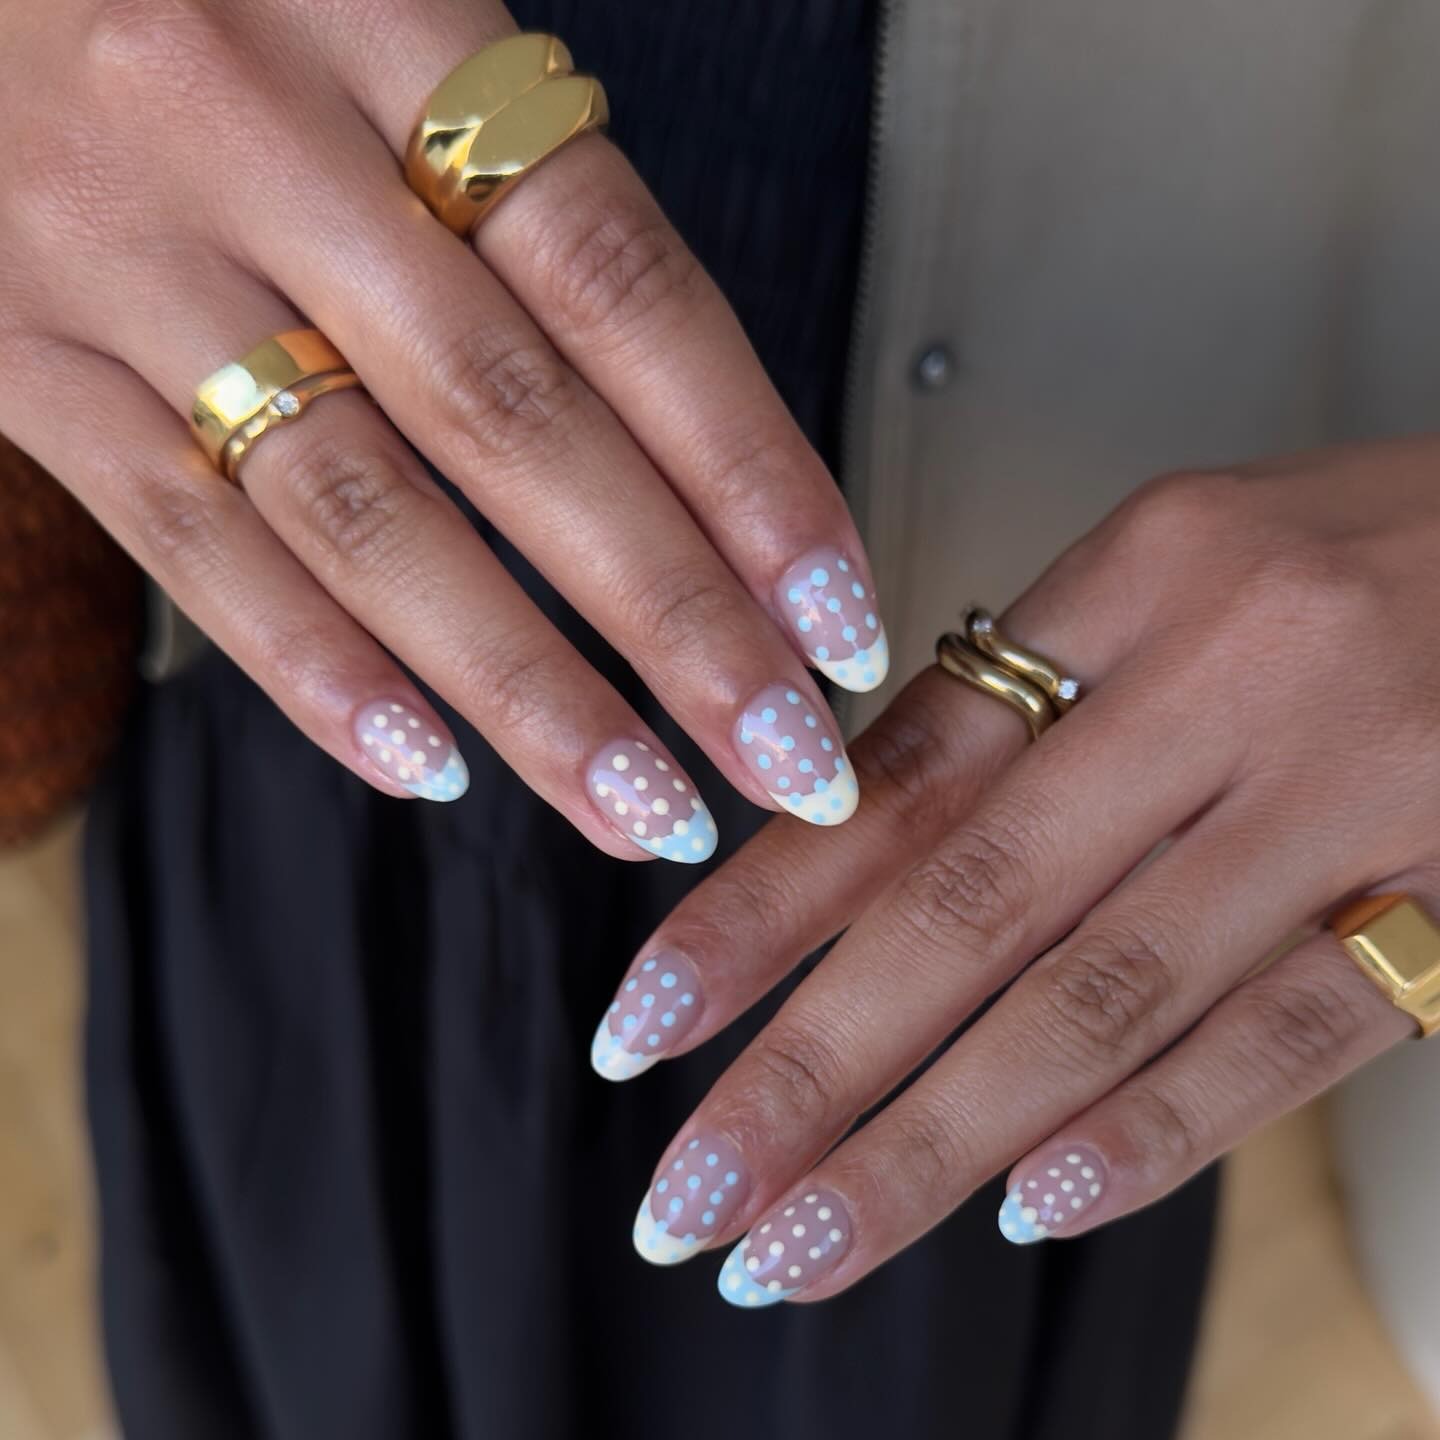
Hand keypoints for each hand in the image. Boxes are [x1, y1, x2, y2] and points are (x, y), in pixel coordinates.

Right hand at [0, 0, 883, 853]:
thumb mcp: (372, 7)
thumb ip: (515, 184)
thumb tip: (681, 434)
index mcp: (389, 23)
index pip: (624, 291)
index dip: (750, 470)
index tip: (836, 618)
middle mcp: (256, 137)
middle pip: (517, 428)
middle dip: (674, 622)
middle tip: (785, 759)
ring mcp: (119, 259)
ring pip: (365, 520)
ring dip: (527, 690)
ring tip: (645, 807)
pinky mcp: (17, 359)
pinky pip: (185, 547)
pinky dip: (318, 674)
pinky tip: (433, 766)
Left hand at [600, 438, 1439, 1300]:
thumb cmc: (1379, 552)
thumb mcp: (1186, 564)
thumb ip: (1035, 695)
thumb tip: (854, 833)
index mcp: (1140, 578)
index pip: (903, 771)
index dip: (757, 911)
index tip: (649, 1022)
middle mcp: (1229, 677)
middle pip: (968, 905)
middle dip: (807, 1072)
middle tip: (687, 1192)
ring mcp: (1351, 793)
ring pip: (1099, 996)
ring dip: (935, 1143)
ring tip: (804, 1244)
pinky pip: (1291, 1033)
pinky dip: (1152, 1132)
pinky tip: (1028, 1207)